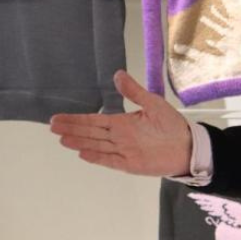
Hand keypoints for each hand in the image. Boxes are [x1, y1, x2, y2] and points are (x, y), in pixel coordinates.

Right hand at [50, 70, 192, 176]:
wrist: (188, 145)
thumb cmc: (172, 124)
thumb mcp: (152, 103)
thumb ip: (134, 92)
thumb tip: (118, 74)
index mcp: (122, 123)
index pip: (94, 120)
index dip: (76, 119)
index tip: (57, 118)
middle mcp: (119, 137)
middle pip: (91, 133)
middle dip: (72, 129)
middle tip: (52, 126)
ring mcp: (123, 151)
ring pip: (97, 146)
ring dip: (80, 142)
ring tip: (63, 139)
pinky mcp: (130, 164)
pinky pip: (111, 160)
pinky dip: (97, 157)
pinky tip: (83, 153)